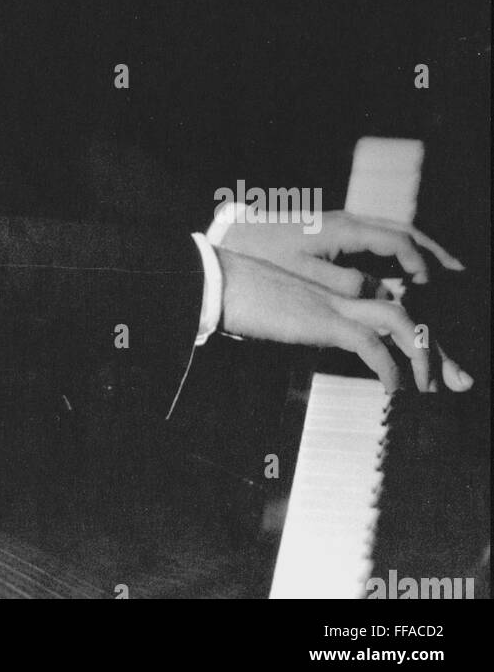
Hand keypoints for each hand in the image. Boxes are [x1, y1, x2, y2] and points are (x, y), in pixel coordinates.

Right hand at [216, 249, 473, 393]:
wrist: (215, 282)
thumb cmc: (236, 297)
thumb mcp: (274, 313)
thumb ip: (295, 322)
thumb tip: (298, 337)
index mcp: (330, 291)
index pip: (385, 305)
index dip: (411, 333)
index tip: (427, 364)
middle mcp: (339, 294)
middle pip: (404, 311)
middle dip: (434, 347)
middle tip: (457, 381)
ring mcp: (332, 303)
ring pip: (398, 319)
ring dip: (420, 354)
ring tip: (429, 388)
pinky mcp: (321, 319)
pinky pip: (368, 343)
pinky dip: (387, 368)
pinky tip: (391, 389)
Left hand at [218, 206, 463, 292]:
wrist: (235, 234)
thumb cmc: (266, 256)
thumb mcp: (305, 275)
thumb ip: (347, 284)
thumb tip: (384, 293)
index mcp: (345, 229)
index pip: (397, 242)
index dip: (419, 265)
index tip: (431, 288)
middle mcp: (349, 221)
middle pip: (403, 230)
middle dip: (433, 251)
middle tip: (460, 272)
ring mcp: (342, 224)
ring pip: (392, 230)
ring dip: (420, 248)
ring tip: (444, 269)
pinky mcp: (334, 231)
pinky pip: (378, 236)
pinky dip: (400, 248)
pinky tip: (406, 267)